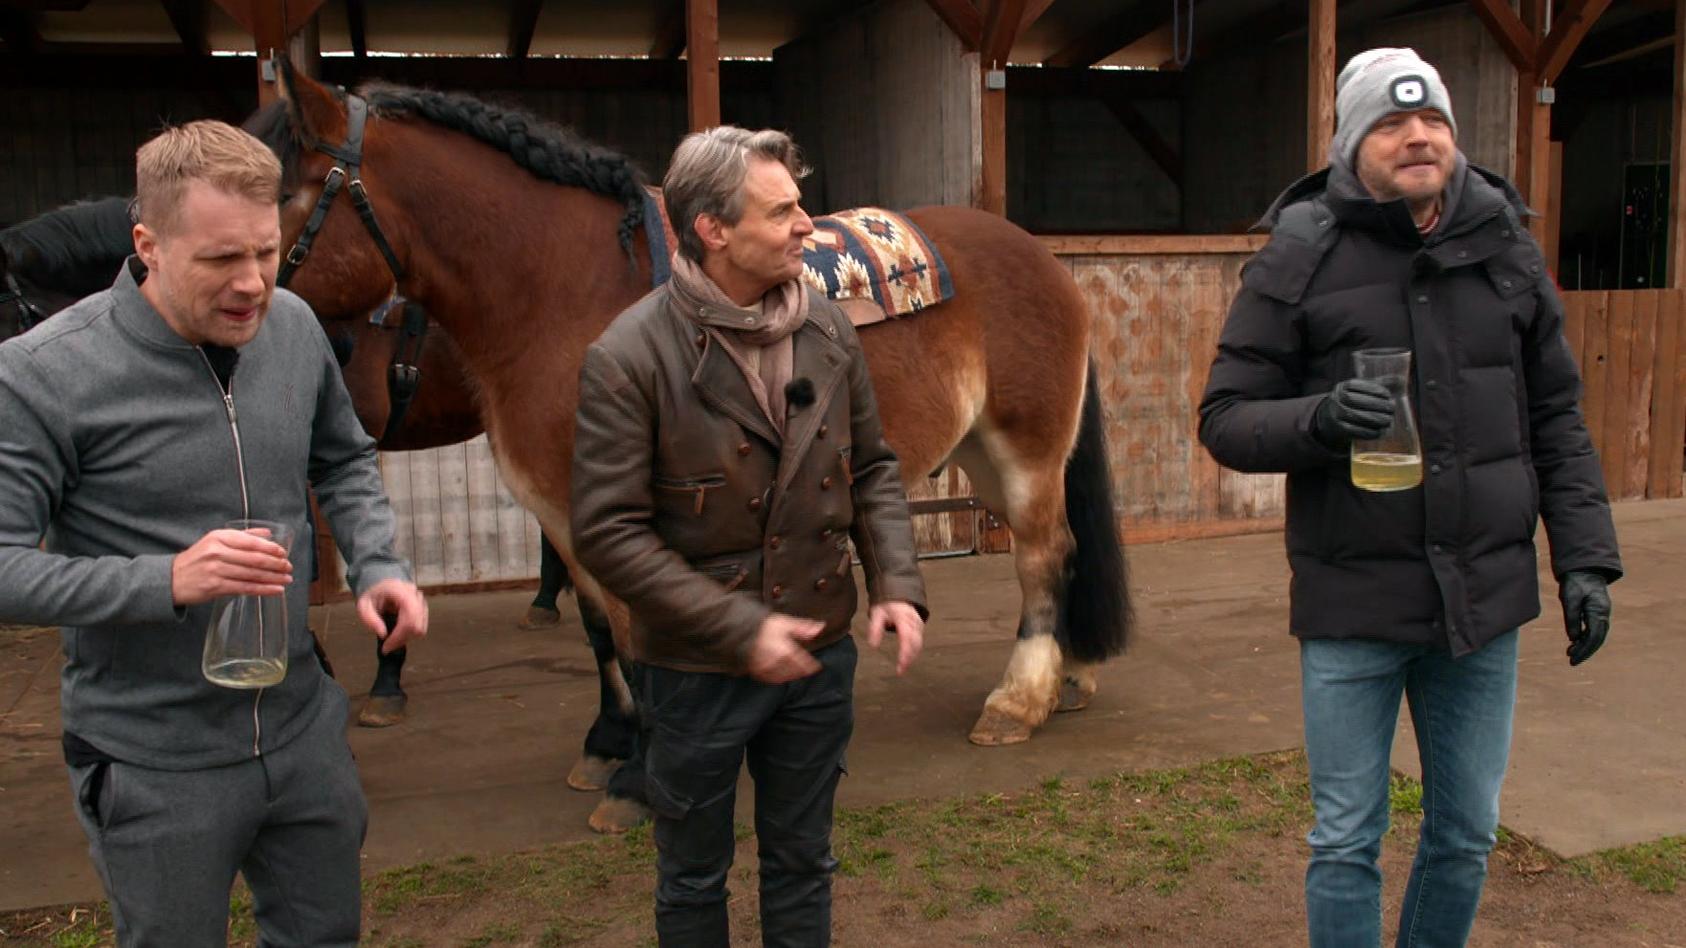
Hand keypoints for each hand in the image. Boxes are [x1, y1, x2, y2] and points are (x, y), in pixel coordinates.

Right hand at [171, 528, 291, 605]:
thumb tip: (268, 533)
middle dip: (276, 564)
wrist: (171, 579)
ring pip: (252, 574)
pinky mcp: (215, 587)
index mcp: (219, 537)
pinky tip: (276, 590)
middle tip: (289, 567)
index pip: (251, 542)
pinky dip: (264, 589)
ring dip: (273, 578)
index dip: (271, 548)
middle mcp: (217, 552)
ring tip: (287, 579)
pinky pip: (245, 588)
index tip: (283, 553)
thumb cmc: (198, 559)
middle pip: (254, 558)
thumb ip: (242, 536)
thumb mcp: (215, 540)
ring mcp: (216, 570)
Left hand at [358, 579, 427, 654]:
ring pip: (421, 628)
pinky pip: (421, 626)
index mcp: (401, 591)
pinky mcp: (423, 608)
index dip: (399, 636)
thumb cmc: (373, 594)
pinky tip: (398, 633)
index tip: (386, 646)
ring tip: (392, 639)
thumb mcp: (363, 605)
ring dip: (406, 638)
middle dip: (401, 640)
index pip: (409, 618)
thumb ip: (370, 619)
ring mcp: (421, 601)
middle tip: (388, 646)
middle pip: (417, 626)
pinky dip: (410, 634)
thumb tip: (383, 634)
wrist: (381, 584)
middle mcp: (415, 595)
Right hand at [746, 613, 823, 683]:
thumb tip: (820, 627)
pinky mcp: (756, 671)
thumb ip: (803, 628)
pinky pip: (770, 679)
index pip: (803, 662)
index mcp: (786, 650)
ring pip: (783, 677)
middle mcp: (776, 661)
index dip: (811, 666)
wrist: (741, 630)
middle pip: (794, 671)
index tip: (816, 667)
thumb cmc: (764, 625)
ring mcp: (766, 668)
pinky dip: (778, 678)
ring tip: (795, 673)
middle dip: (801, 671)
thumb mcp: (786, 623)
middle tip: (806, 670)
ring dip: (791, 675)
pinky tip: (781, 675)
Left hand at [867, 601, 923, 674]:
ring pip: (919, 644)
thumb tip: (873, 645)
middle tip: (900, 671)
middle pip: (915, 643)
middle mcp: (914, 621)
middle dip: (909, 658)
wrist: (897, 594)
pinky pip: (919, 641)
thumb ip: (875, 628)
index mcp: (903, 617)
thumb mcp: (876, 613)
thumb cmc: (886, 605)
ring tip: (902, 668)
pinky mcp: (919, 627)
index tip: (901, 664)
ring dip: (912, 657)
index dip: (905, 652)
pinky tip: (907, 660)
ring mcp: (918, 624)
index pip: (907, 637)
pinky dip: (914, 652)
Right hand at [1313, 379, 1394, 447]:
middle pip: (1358, 401)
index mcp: (1342, 387)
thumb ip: (1380, 384)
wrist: (1331, 417)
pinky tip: (1381, 431)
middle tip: (1392, 408)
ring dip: (1376, 419)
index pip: (1358, 386)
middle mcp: (1336, 399)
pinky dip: (1370, 432)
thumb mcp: (1362, 390)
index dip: (1374, 390)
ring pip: (1358, 416)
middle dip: (1378, 405)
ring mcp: (1336, 414)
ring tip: (1389, 420)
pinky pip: (1356, 431)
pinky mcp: (1340, 429)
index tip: (1387, 394)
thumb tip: (1402, 380)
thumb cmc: (1353, 401)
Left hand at [1559, 570, 1610, 665]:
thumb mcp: (1569, 598)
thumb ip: (1571, 618)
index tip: (1572, 658)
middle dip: (1585, 652)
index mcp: (1599, 611)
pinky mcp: (1597, 613)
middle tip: (1572, 662)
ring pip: (1596, 636)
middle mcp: (1603, 615)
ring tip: (1571, 654)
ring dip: (1585, 646)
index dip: (1584, 650)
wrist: (1583, 569)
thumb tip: (1573, 638)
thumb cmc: (1575, 582)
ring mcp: (1602, 614)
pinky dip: (1585, 639)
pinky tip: (1575, 644)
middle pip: (1597, 639)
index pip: (1594, 637)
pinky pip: (1594, 630)